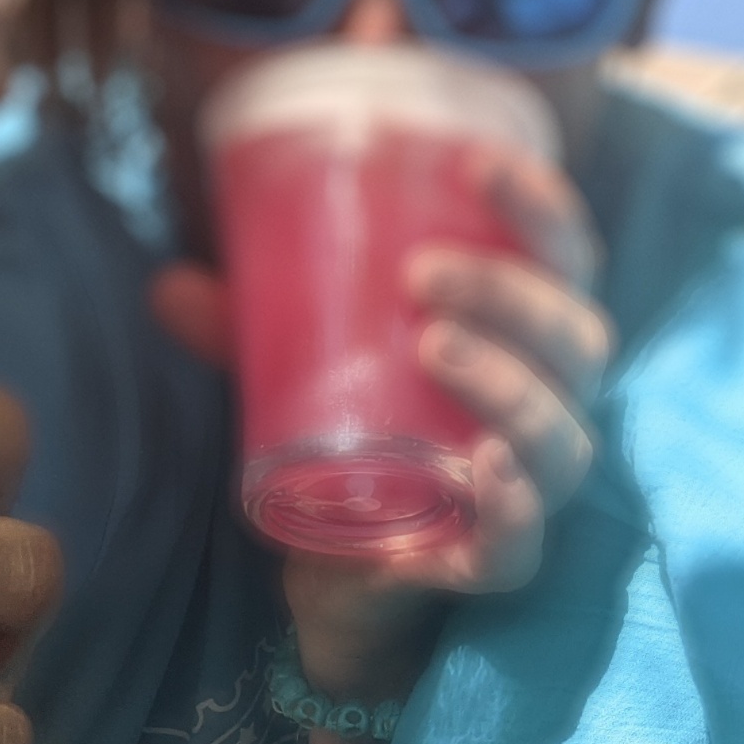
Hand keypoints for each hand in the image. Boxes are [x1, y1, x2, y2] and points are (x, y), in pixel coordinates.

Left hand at [151, 144, 609, 694]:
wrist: (339, 580)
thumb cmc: (350, 443)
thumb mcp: (298, 371)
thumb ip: (246, 332)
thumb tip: (167, 285)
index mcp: (522, 340)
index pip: (565, 260)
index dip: (539, 207)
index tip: (474, 164)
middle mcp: (547, 405)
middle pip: (576, 340)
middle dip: (511, 295)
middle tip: (421, 274)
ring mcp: (527, 487)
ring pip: (560, 436)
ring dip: (509, 384)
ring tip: (433, 346)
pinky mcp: (491, 562)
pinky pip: (526, 541)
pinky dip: (514, 506)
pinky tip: (486, 468)